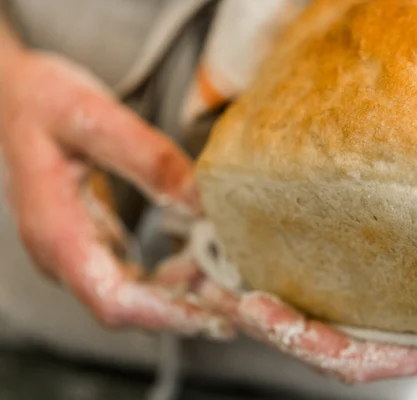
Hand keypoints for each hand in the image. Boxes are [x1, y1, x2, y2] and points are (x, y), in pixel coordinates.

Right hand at [0, 48, 233, 338]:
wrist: (13, 98)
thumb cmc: (41, 103)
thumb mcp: (95, 116)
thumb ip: (149, 159)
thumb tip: (200, 200)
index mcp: (56, 230)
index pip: (111, 297)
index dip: (164, 314)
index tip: (211, 316)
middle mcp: (62, 253)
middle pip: (127, 305)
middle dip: (184, 308)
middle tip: (236, 301)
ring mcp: (75, 251)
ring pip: (133, 293)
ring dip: (182, 292)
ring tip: (227, 275)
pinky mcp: (90, 242)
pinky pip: (132, 274)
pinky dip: (168, 274)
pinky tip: (198, 258)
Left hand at [199, 106, 416, 382]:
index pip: (367, 359)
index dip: (308, 342)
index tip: (256, 308)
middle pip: (334, 339)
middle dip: (272, 320)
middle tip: (216, 282)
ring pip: (337, 311)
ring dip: (283, 293)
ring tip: (229, 264)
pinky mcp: (415, 276)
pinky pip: (355, 281)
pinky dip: (314, 270)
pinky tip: (286, 242)